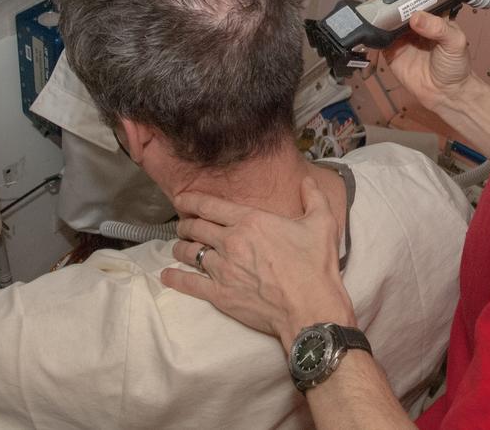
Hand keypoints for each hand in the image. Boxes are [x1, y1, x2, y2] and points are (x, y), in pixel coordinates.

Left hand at [161, 177, 355, 343]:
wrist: (310, 308)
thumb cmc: (315, 266)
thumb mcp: (322, 223)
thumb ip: (313, 197)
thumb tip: (307, 181)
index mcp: (250, 221)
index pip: (210, 206)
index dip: (191, 200)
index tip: (181, 199)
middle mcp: (230, 242)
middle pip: (195, 227)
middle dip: (185, 224)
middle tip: (183, 224)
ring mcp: (222, 269)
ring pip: (189, 253)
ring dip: (180, 247)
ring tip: (179, 247)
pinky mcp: (220, 294)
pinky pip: (190, 284)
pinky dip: (176, 278)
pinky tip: (168, 275)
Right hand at [374, 0, 475, 114]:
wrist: (445, 94)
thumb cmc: (455, 65)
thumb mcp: (455, 42)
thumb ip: (438, 28)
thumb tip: (416, 17)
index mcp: (434, 13)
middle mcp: (416, 21)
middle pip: (400, 1)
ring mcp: (402, 34)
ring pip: (387, 16)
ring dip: (377, 8)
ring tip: (371, 3)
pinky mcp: (391, 49)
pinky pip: (379, 36)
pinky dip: (372, 28)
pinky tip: (368, 22)